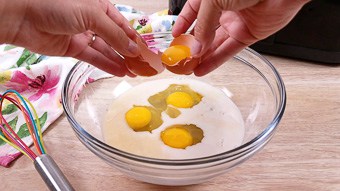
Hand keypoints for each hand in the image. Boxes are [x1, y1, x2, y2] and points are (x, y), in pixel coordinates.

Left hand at [0, 0, 139, 76]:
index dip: (134, 38)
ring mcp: (82, 35)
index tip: (146, 52)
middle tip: (142, 66)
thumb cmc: (57, 5)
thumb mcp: (92, 15)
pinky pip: (94, 58)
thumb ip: (114, 34)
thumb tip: (133, 49)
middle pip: (115, 39)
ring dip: (120, 61)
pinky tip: (120, 72)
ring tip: (134, 73)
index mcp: (99, 6)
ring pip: (106, 50)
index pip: (122, 25)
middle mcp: (92, 21)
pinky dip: (107, 65)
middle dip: (129, 52)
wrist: (23, 16)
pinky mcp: (73, 49)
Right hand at [172, 0, 309, 75]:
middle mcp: (224, 8)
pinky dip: (216, 61)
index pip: (193, 11)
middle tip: (181, 57)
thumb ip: (202, 24)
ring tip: (189, 68)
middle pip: (204, 30)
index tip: (175, 37)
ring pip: (215, 43)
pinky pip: (229, 50)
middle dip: (192, 44)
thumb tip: (195, 46)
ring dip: (202, 56)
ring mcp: (236, 22)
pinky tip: (204, 68)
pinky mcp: (248, 35)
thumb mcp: (213, 1)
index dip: (183, 23)